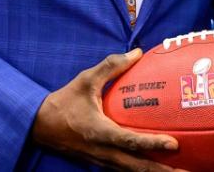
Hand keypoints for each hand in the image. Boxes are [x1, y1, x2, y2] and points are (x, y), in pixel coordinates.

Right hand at [31, 49, 180, 170]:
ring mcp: (102, 160)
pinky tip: (158, 169)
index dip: (153, 144)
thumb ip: (111, 66)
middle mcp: (103, 151)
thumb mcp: (85, 80)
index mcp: (99, 132)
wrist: (39, 126)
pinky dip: (142, 171)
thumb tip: (137, 52)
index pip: (130, 141)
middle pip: (137, 167)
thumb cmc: (64, 102)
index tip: (174, 144)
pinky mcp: (101, 162)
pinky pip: (125, 170)